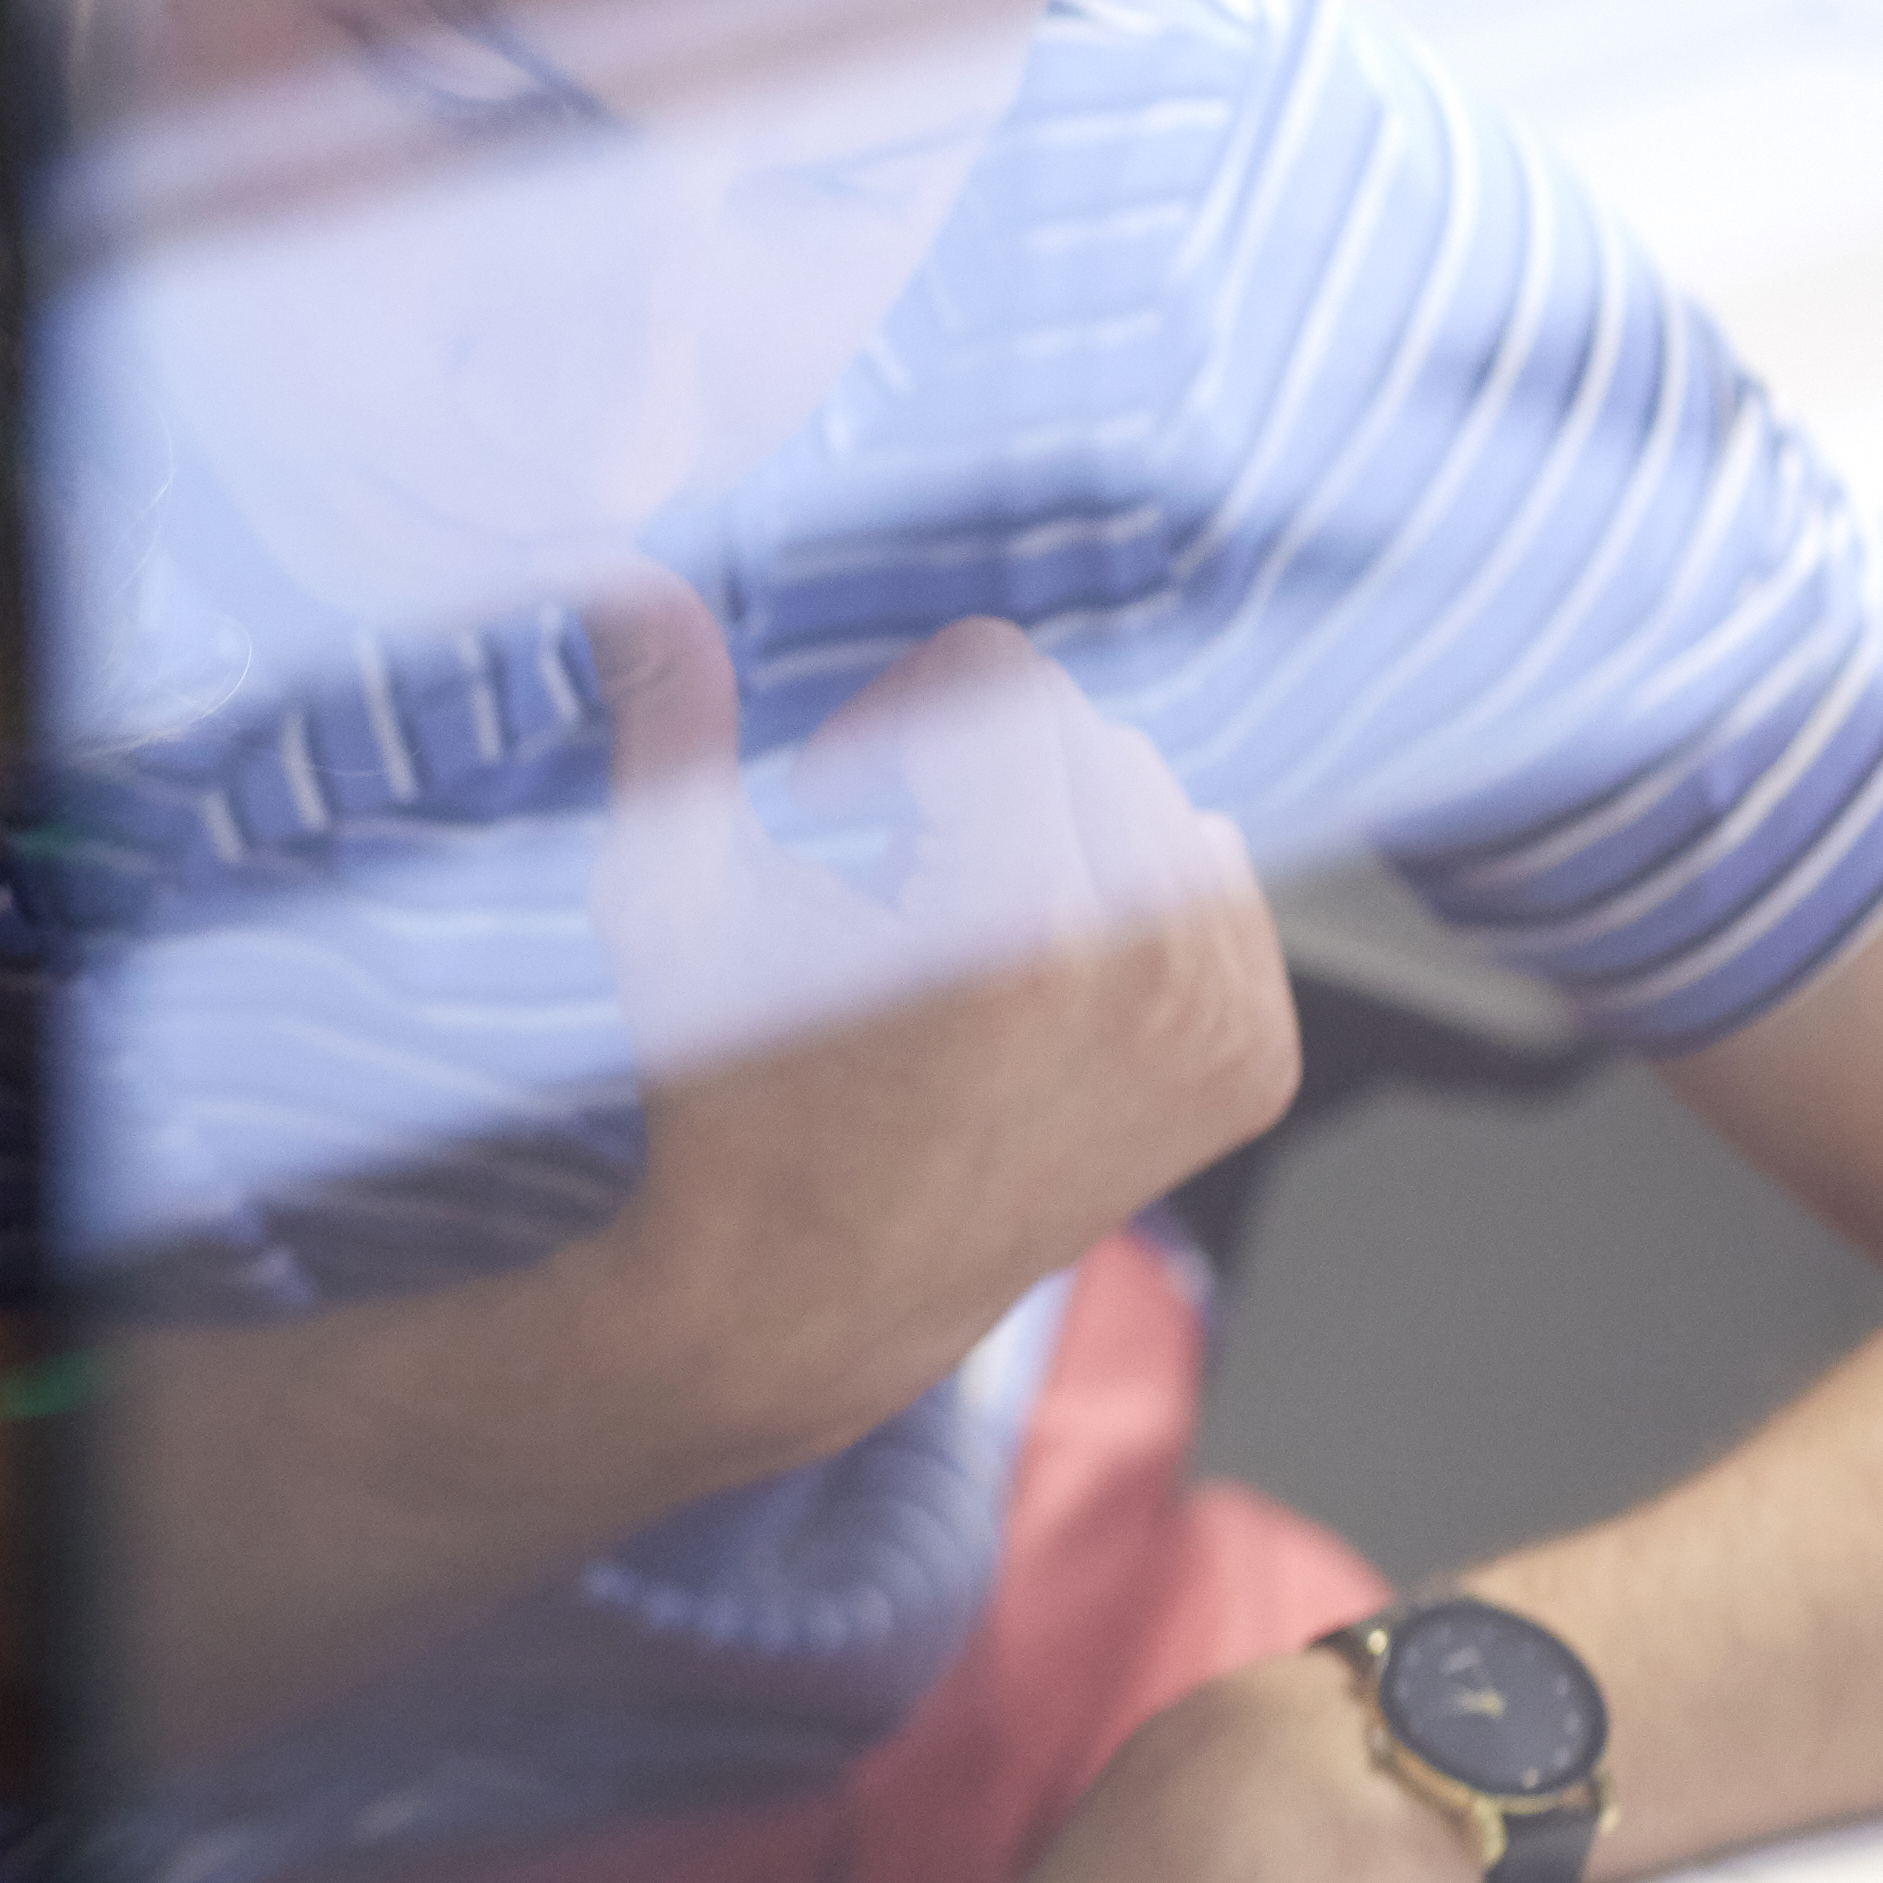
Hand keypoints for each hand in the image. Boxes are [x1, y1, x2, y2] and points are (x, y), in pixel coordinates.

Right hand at [569, 588, 1296, 1473]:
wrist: (806, 1305)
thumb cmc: (725, 1104)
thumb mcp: (672, 908)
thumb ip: (670, 731)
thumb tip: (629, 578)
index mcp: (1020, 924)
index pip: (1002, 674)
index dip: (890, 720)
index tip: (830, 804)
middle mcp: (1152, 975)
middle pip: (1084, 732)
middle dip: (976, 779)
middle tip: (883, 888)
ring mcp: (1221, 1028)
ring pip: (1156, 800)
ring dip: (1056, 833)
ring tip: (960, 944)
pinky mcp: (1252, 1066)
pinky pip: (1215, 886)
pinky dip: (1131, 905)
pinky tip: (1038, 991)